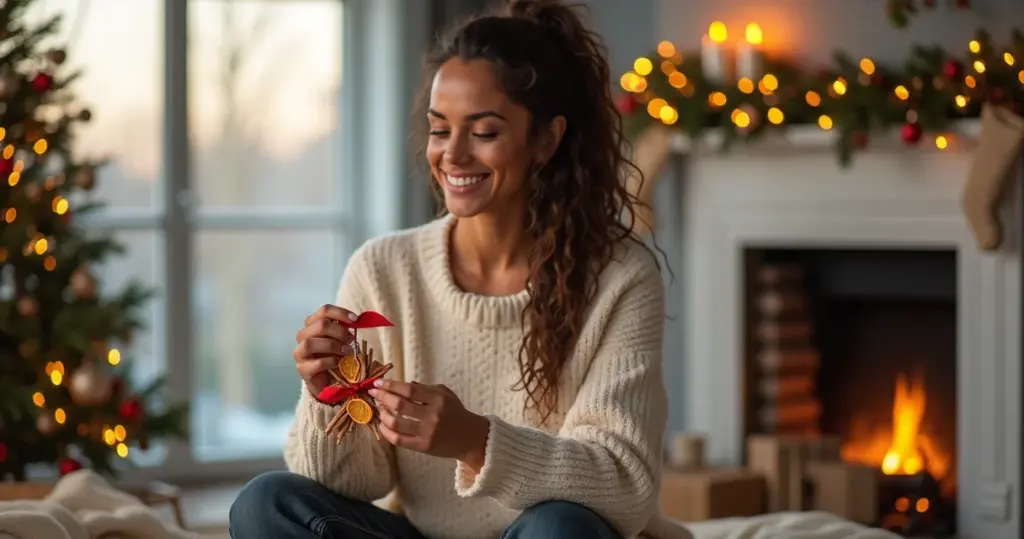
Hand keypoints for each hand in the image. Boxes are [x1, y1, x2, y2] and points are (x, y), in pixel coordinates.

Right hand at [293, 304, 357, 395]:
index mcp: (312, 324)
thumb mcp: (340, 339)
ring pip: (311, 343)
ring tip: (347, 352)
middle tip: (351, 340)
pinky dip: (330, 361)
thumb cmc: (333, 355)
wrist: (326, 380)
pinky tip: (338, 362)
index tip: (355, 319)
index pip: (324, 311)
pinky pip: (316, 363)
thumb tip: (356, 321)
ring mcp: (300, 353)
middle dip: (339, 331)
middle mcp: (303, 336)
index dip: (340, 313)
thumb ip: (344, 329)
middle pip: (319, 325)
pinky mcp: (302, 369)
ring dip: (333, 346)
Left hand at [369, 380, 488, 468]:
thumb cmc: (456, 412)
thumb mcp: (445, 394)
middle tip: (374, 393)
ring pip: (396, 423)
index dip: (391, 385)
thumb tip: (402, 384)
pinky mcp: (423, 447)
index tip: (378, 383)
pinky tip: (383, 424)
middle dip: (383, 397)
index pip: (409, 390)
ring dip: (383, 414)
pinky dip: (387, 431)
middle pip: (400, 405)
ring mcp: (427, 432)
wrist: (470, 438)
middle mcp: (433, 415)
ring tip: (379, 409)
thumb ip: (425, 388)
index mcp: (439, 399)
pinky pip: (399, 440)